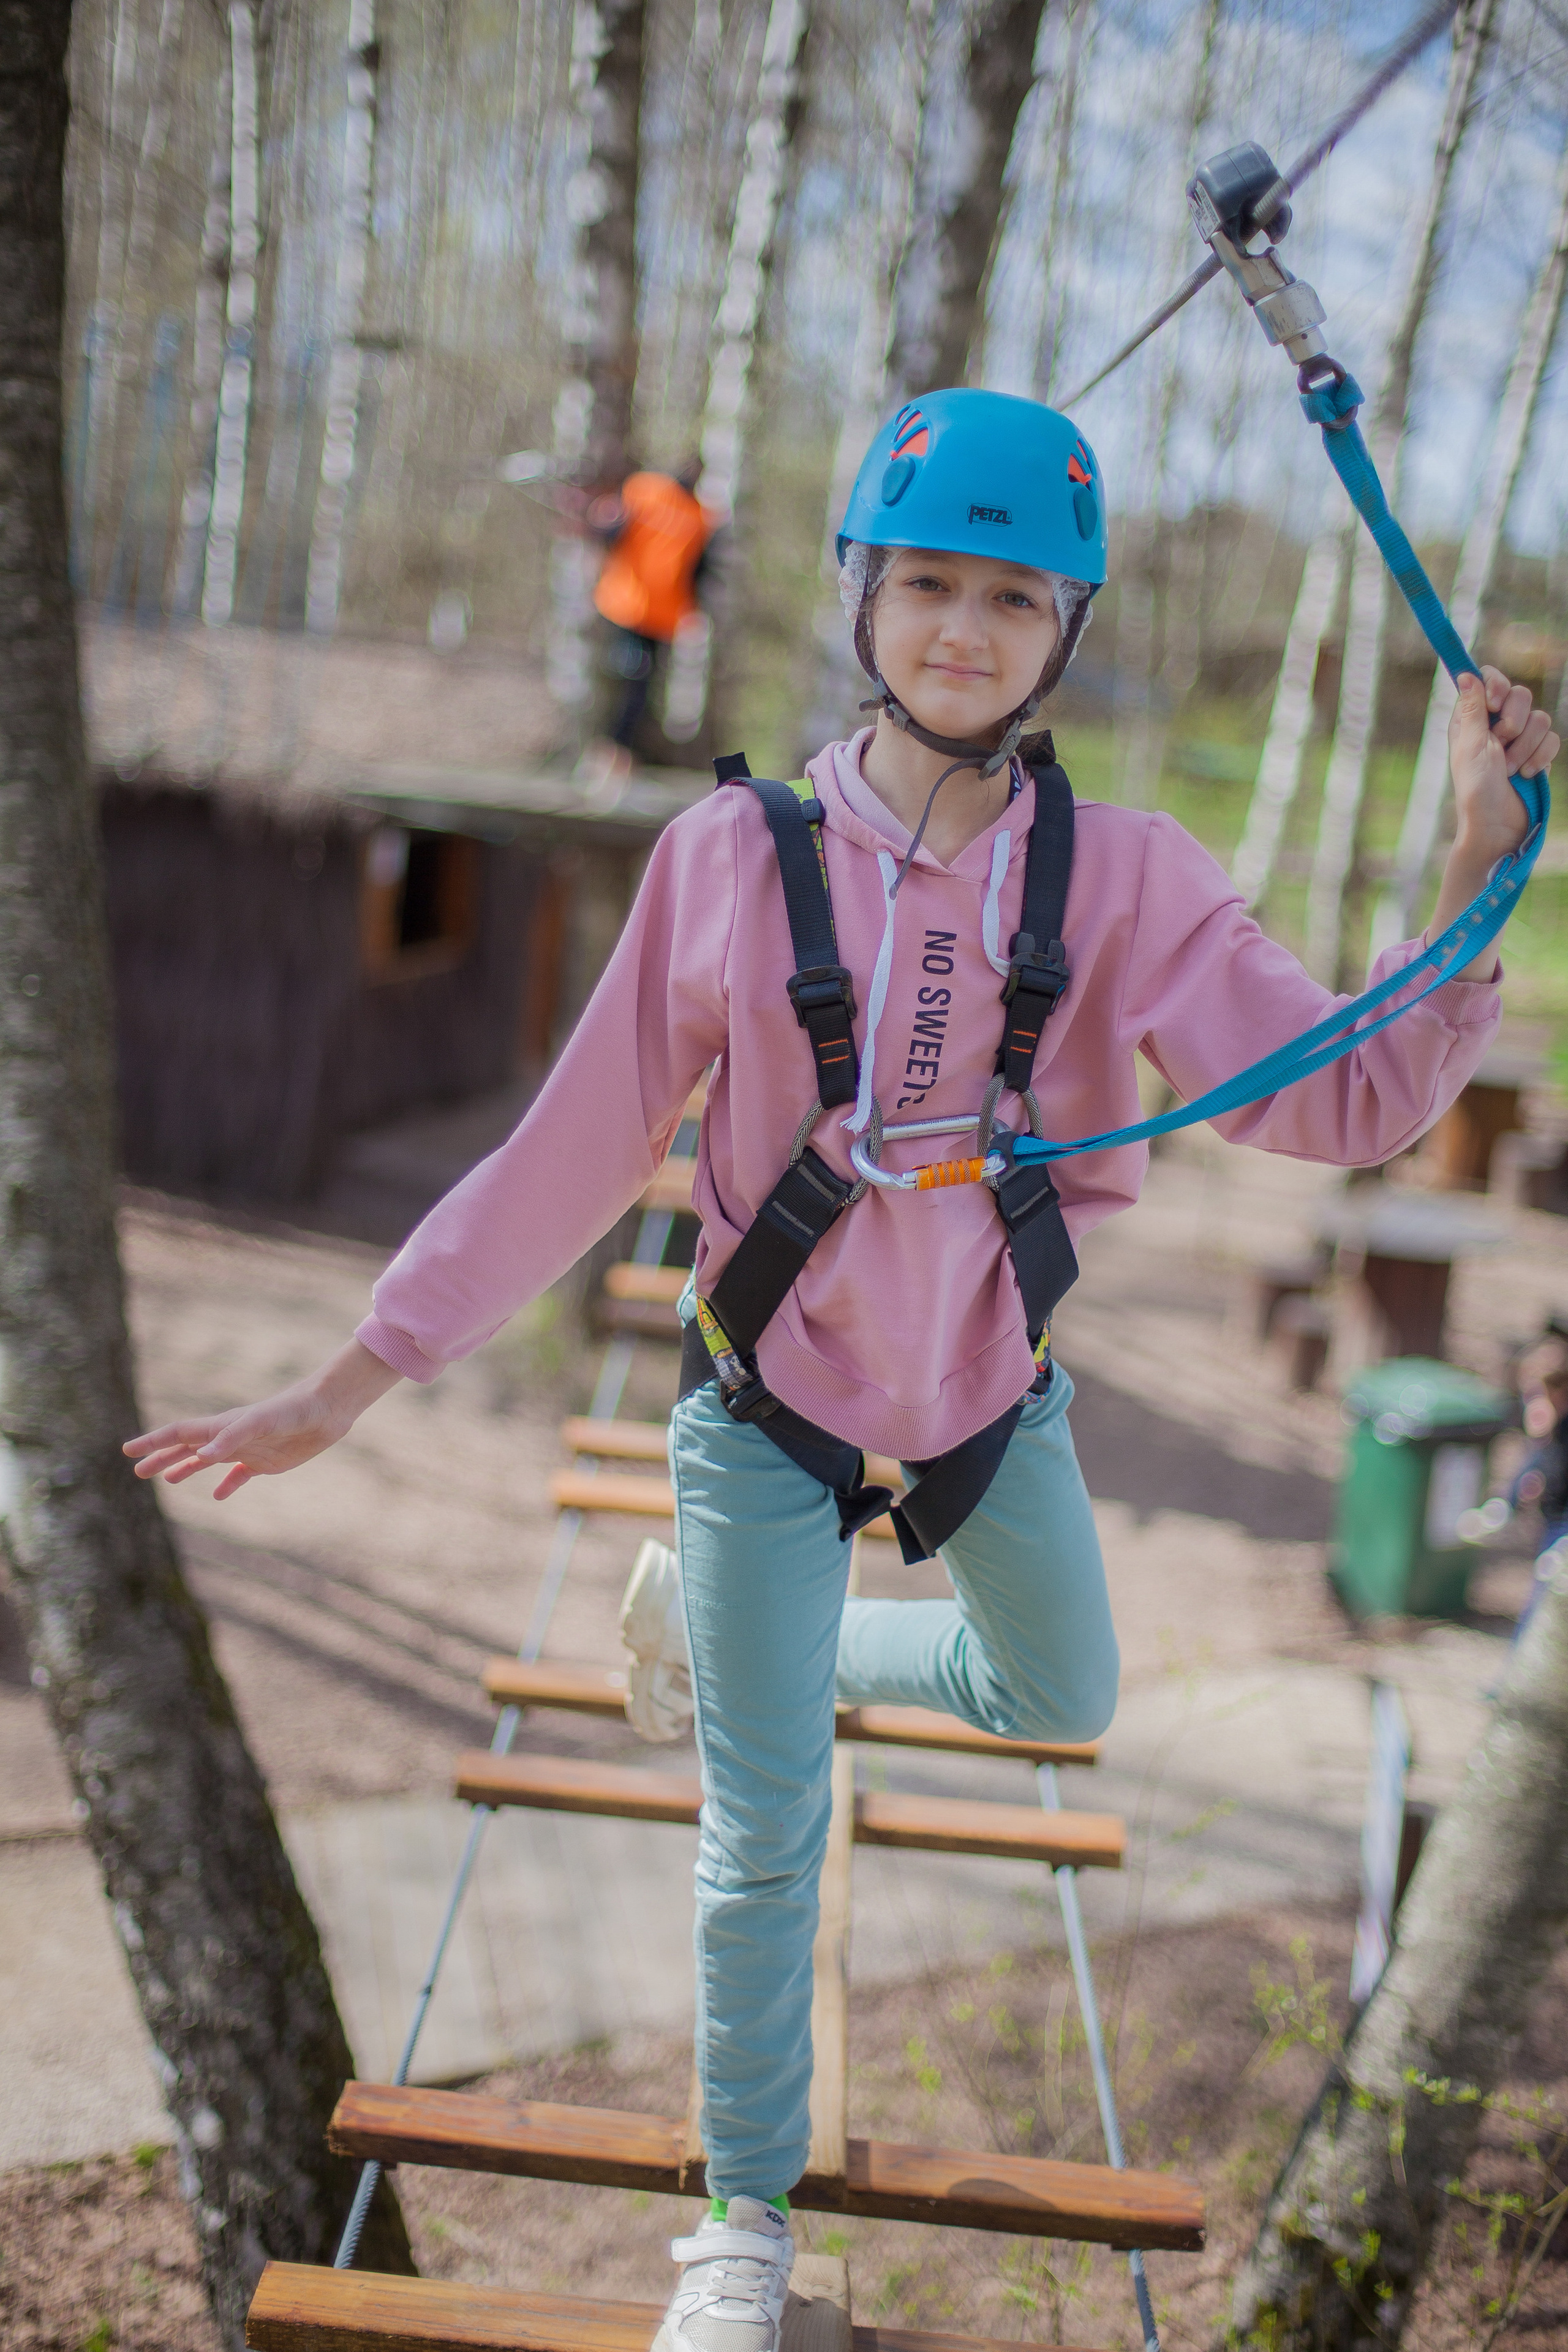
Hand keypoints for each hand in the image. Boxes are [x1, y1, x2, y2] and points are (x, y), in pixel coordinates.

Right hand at [123, 1340, 401, 1500]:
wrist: (328, 1410)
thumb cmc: (294, 1410)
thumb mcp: (262, 1423)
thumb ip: (232, 1437)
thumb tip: (202, 1457)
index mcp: (222, 1426)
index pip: (179, 1433)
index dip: (153, 1441)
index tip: (127, 1451)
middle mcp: (230, 1437)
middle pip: (187, 1447)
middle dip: (161, 1458)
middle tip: (137, 1471)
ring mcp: (247, 1449)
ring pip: (208, 1461)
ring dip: (187, 1468)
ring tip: (168, 1479)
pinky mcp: (267, 1462)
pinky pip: (240, 1475)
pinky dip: (227, 1485)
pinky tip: (220, 1495)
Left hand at [1448, 667, 1556, 866]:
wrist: (1498, 824)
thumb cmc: (1477, 788)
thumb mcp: (1471, 745)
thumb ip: (1473, 708)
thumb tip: (1465, 673)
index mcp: (1473, 719)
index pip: (1490, 679)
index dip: (1497, 685)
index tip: (1494, 705)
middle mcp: (1497, 724)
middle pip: (1521, 693)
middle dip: (1514, 722)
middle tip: (1501, 745)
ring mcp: (1520, 739)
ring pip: (1540, 717)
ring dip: (1525, 746)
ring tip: (1509, 769)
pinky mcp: (1538, 753)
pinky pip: (1552, 738)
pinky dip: (1540, 757)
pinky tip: (1526, 774)